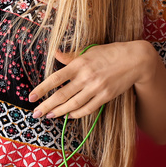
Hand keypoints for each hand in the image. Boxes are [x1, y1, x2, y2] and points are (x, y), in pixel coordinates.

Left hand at [27, 41, 152, 119]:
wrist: (135, 60)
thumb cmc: (110, 52)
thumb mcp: (88, 50)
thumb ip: (70, 56)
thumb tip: (55, 53)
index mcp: (79, 64)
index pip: (55, 79)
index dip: (42, 89)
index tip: (31, 97)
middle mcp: (86, 77)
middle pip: (62, 95)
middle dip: (47, 106)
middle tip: (35, 113)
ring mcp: (96, 88)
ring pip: (74, 104)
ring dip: (59, 112)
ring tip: (49, 116)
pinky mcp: (106, 96)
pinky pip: (88, 108)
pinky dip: (77, 113)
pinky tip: (69, 115)